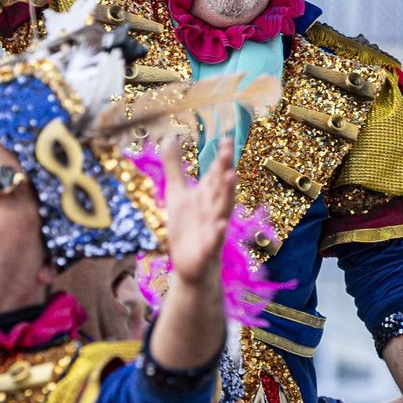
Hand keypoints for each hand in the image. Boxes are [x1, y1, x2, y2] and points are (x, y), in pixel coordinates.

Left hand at [161, 132, 234, 288]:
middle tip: (228, 150)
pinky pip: (214, 240)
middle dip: (225, 168)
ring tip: (232, 176)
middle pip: (221, 186)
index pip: (216, 173)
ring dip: (227, 193)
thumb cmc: (188, 226)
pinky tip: (221, 224)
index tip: (227, 138)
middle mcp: (213, 209)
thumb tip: (169, 137)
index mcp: (207, 196)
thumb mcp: (177, 193)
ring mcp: (213, 229)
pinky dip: (218, 232)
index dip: (221, 157)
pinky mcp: (207, 249)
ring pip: (222, 209)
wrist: (191, 265)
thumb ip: (174, 166)